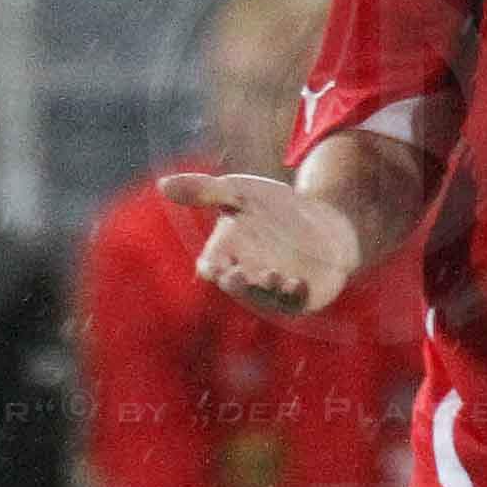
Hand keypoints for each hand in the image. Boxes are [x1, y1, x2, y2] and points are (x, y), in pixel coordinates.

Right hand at [159, 170, 360, 320]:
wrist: (324, 218)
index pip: (210, 267)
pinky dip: (295, 295)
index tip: (212, 266)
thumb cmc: (274, 207)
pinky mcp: (301, 296)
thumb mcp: (239, 191)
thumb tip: (163, 184)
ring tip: (272, 275)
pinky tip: (297, 282)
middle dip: (235, 283)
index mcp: (226, 255)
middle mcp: (246, 277)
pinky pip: (296, 303)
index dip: (210, 268)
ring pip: (264, 297)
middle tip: (234, 274)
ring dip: (266, 289)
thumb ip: (204, 189)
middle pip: (235, 286)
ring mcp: (273, 290)